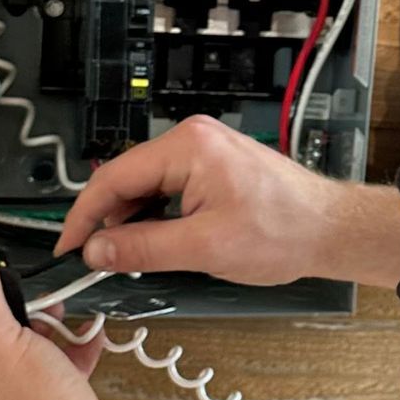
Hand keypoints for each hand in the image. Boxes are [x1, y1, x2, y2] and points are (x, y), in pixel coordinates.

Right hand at [54, 113, 356, 286]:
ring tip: (133, 256)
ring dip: (134, 221)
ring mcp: (204, 150)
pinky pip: (169, 189)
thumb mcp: (204, 247)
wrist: (331, 230)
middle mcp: (193, 139)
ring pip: (146, 186)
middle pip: (127, 179)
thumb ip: (143, 247)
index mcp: (187, 146)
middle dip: (110, 221)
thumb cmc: (285, 230)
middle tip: (98, 260)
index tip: (69, 247)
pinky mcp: (214, 166)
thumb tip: (98, 250)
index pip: (113, 178)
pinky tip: (158, 242)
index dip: (84, 217)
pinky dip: (157, 216)